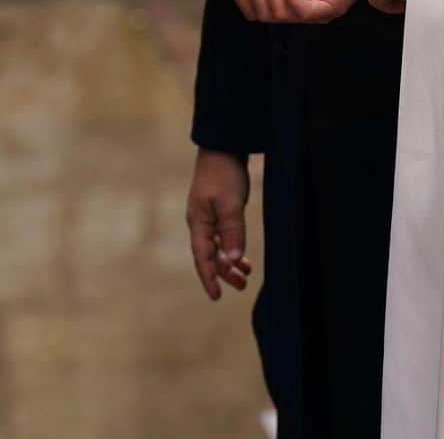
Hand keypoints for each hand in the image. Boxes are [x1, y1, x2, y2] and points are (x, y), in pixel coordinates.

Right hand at [186, 149, 251, 300]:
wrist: (223, 146)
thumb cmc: (223, 174)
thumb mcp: (229, 204)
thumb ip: (231, 233)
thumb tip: (231, 261)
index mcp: (199, 223)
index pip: (203, 258)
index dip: (209, 278)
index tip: (216, 297)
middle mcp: (201, 222)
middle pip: (211, 255)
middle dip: (224, 272)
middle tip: (241, 287)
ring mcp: (209, 214)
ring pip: (218, 246)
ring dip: (230, 261)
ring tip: (245, 274)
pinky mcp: (219, 206)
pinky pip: (223, 234)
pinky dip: (232, 245)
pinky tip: (242, 253)